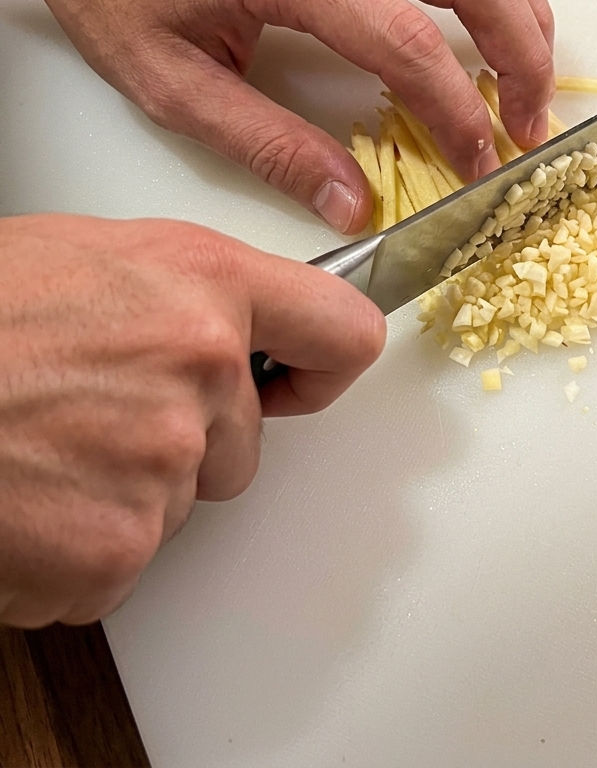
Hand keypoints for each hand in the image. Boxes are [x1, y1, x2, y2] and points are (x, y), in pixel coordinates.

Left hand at [0, 0, 555, 234]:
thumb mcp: (172, 84)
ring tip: (530, 79)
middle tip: (528, 122)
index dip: (458, 111)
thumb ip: (270, 147)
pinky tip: (500, 18)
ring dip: (523, 9)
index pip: (406, 41)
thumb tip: (350, 202)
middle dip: (522, 55)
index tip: (479, 159)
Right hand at [0, 214, 384, 626]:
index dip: (326, 367)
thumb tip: (243, 329)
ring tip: (42, 447)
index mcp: (204, 285)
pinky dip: (77, 548)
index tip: (301, 383)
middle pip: (243, 445)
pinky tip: (25, 499)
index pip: (343, 333)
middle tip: (93, 412)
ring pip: (179, 503)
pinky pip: (122, 561)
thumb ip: (190, 295)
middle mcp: (201, 371)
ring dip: (123, 492)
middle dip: (184, 443)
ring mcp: (162, 466)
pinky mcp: (113, 550)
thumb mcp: (95, 258)